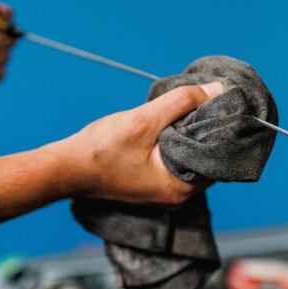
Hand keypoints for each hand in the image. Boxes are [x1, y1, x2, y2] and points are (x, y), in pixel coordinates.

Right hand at [63, 82, 222, 206]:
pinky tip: (170, 125)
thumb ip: (181, 103)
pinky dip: (176, 144)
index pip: (218, 157)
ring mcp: (164, 194)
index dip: (220, 129)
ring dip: (189, 136)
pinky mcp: (152, 186)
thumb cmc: (100, 150)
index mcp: (179, 188)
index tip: (221, 105)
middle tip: (203, 102)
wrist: (66, 169)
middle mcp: (176, 197)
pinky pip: (175, 163)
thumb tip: (216, 91)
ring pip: (191, 159)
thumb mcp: (143, 120)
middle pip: (206, 158)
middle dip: (205, 131)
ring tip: (186, 110)